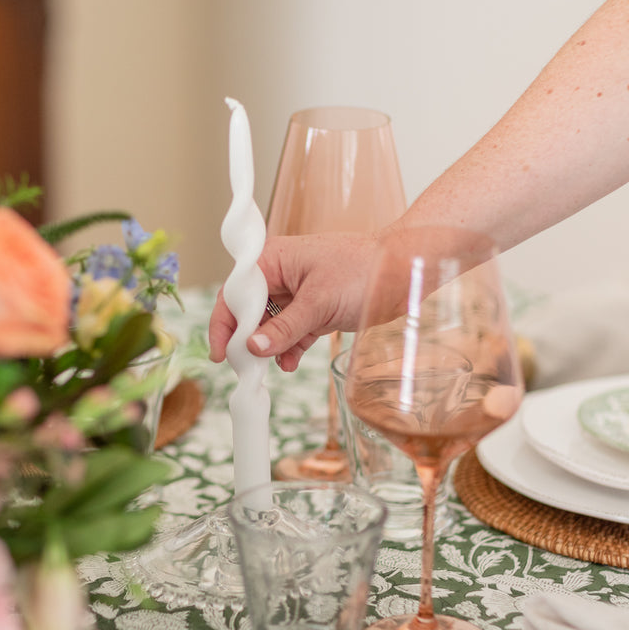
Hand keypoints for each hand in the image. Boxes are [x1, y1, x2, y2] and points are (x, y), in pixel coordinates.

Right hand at [208, 232, 376, 370]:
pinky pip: (291, 332)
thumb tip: (254, 346)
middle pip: (249, 310)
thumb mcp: (319, 302)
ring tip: (268, 370)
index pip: (236, 292)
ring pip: (270, 324)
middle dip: (247, 339)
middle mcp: (280, 274)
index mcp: (273, 259)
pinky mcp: (313, 309)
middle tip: (245, 367)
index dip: (225, 323)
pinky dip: (288, 349)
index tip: (222, 352)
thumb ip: (285, 327)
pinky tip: (289, 364)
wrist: (405, 271)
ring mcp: (297, 292)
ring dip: (269, 347)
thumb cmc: (365, 270)